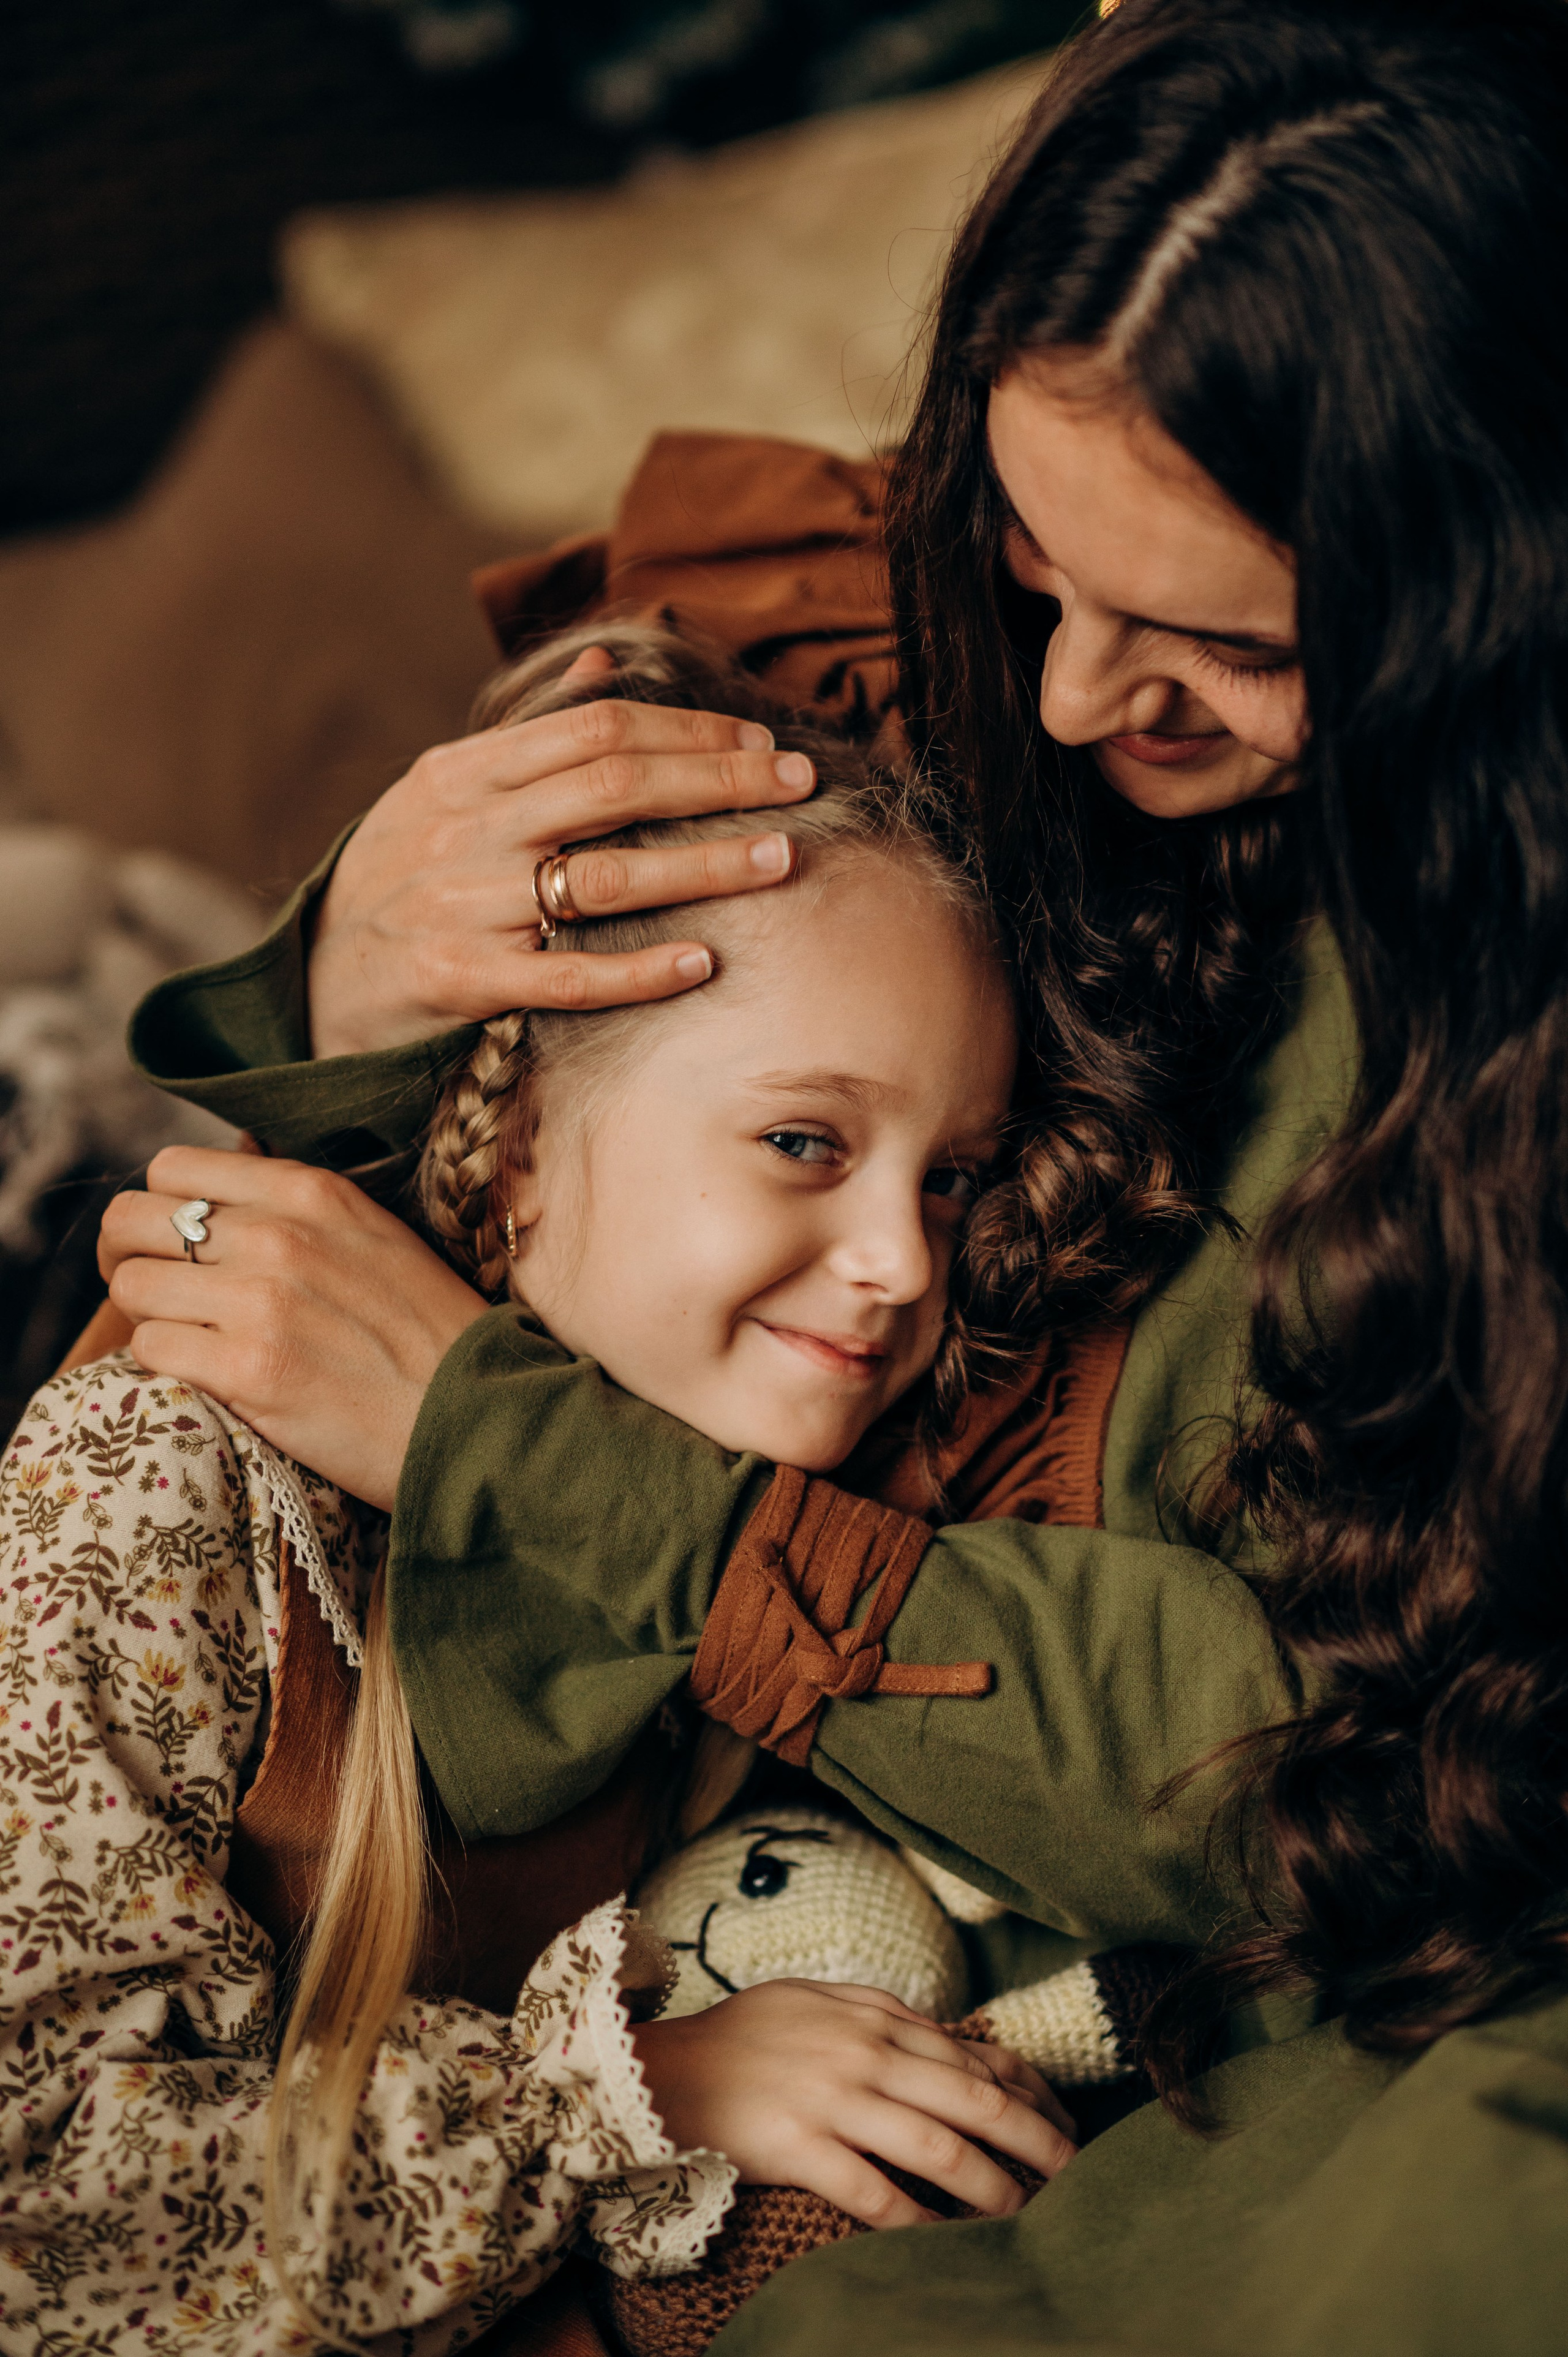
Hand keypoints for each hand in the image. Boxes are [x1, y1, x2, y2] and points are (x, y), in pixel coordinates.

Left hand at [100, 1145, 486, 1506]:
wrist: (477, 1418)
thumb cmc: (429, 1335)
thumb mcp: (374, 1235)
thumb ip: (298, 1208)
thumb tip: (223, 1191)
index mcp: (309, 1192)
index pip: (172, 1169)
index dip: (158, 1209)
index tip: (170, 1246)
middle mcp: (278, 1234)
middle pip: (132, 1221)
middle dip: (129, 1258)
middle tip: (154, 1295)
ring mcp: (260, 1301)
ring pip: (133, 1287)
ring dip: (149, 1318)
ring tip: (190, 1342)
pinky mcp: (248, 1371)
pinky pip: (149, 1348)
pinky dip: (164, 1366)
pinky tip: (206, 1377)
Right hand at [309, 645, 813, 1057]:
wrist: (312, 978)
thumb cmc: (400, 877)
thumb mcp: (444, 790)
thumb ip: (528, 733)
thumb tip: (604, 664)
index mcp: (465, 773)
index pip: (594, 729)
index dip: (686, 730)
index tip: (759, 740)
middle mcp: (468, 830)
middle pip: (613, 788)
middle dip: (718, 781)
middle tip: (797, 782)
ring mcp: (464, 906)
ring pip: (603, 877)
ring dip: (703, 865)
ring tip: (780, 857)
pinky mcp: (462, 982)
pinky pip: (565, 976)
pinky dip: (637, 970)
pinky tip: (701, 963)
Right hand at [632, 1980, 1076, 2229]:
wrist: (663, 2070)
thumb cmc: (745, 2036)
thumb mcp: (818, 1999)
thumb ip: (881, 2011)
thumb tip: (948, 2034)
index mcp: (876, 2017)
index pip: (974, 2057)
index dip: (1030, 2095)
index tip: (1066, 2127)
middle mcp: (865, 2053)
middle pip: (973, 2101)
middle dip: (1035, 2141)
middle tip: (1077, 2178)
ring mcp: (832, 2099)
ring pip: (935, 2148)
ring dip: (989, 2188)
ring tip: (1025, 2218)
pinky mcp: (799, 2146)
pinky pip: (871, 2191)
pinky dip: (914, 2221)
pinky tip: (943, 2243)